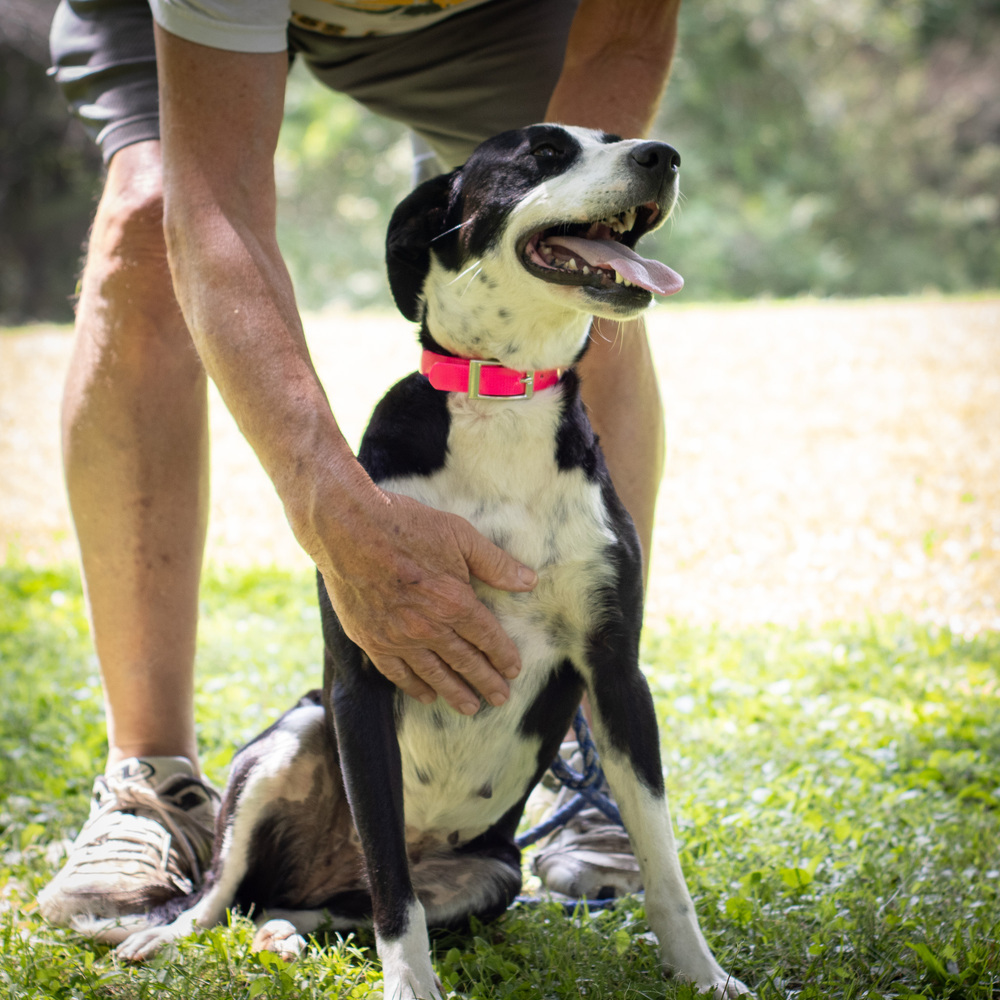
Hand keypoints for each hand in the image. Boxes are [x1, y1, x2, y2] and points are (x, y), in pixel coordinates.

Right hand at [317, 488, 536, 714]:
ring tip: (471, 708)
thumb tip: (530, 581)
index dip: (502, 655)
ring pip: (434, 674)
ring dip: (455, 692)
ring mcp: (397, 637)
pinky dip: (414, 687)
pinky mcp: (371, 639)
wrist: (346, 528)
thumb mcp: (459, 534)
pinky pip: (397, 673)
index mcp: (454, 601)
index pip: (487, 637)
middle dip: (486, 682)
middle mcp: (428, 627)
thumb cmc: (405, 524)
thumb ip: (495, 563)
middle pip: (465, 661)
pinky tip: (426, 696)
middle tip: (501, 698)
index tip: (513, 670)